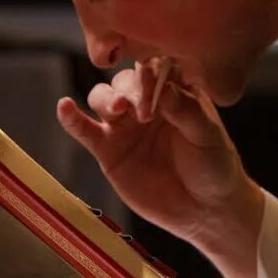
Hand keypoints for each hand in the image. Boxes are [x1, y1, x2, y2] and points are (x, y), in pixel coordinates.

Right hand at [57, 60, 263, 277]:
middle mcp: (145, 102)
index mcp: (173, 91)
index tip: (155, 88)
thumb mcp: (207, 136)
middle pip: (125, 80)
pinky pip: (84, 130)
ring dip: (106, 98)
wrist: (203, 210)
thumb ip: (186, 111)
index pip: (154, 68)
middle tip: (141, 110)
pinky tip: (64, 107)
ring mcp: (125, 125)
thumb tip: (164, 90)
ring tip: (118, 109)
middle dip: (129, 89)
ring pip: (102, 97)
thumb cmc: (213, 166)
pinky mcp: (108, 151)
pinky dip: (71, 118)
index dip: (150, 73)